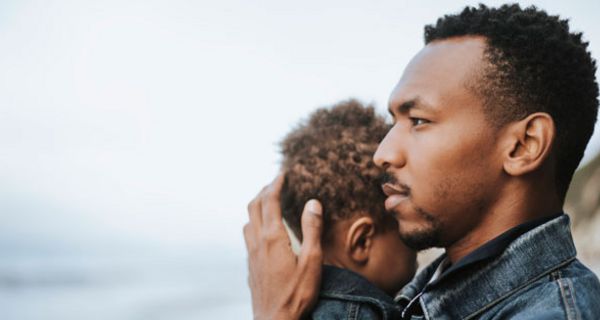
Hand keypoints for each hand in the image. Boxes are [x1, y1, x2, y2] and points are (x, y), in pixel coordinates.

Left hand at [244, 174, 323, 319]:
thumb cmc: (296, 294)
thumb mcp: (312, 261)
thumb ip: (312, 230)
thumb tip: (312, 202)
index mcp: (273, 238)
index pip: (270, 201)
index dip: (276, 184)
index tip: (283, 174)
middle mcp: (257, 242)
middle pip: (255, 206)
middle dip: (265, 190)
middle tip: (276, 182)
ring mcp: (251, 254)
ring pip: (248, 220)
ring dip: (257, 206)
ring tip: (269, 201)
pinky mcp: (250, 266)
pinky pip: (248, 235)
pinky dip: (255, 222)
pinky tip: (264, 231)